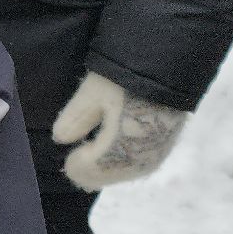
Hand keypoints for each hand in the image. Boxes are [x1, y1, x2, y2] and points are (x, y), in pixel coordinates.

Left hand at [51, 71, 189, 191]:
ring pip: (129, 170)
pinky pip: (143, 163)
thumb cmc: (128, 74)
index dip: (78, 166)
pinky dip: (125, 164)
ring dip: (109, 170)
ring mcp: (159, 149)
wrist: (172, 60)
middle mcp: (143, 153)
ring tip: (91, 164)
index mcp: (121, 145)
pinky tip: (115, 157)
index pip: (94, 167)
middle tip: (74, 168)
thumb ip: (77, 117)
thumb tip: (60, 139)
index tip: (67, 163)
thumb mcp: (94, 90)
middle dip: (92, 172)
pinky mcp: (168, 141)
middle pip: (113, 173)